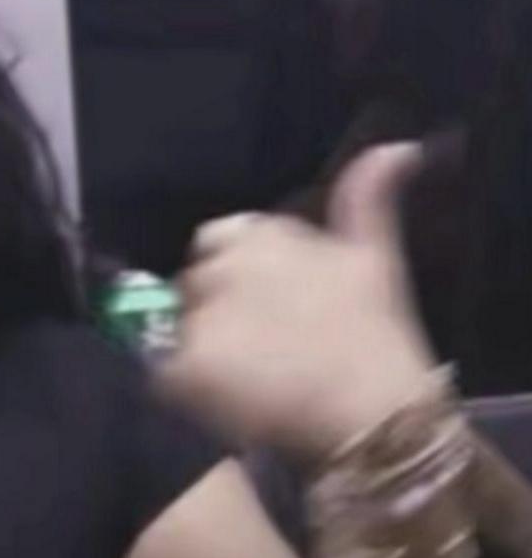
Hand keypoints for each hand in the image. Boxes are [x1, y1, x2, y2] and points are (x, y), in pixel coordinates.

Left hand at [159, 142, 438, 460]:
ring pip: (178, 327)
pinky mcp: (183, 367)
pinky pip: (164, 372)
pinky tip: (221, 399)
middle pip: (194, 283)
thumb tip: (394, 146)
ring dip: (199, 345)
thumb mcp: (375, 257)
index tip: (264, 304)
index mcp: (260, 237)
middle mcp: (221, 268)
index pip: (218, 240)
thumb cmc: (376, 335)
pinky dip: (183, 385)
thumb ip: (367, 198)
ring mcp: (199, 318)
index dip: (235, 273)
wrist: (373, 411)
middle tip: (257, 346)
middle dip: (215, 308)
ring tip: (244, 376)